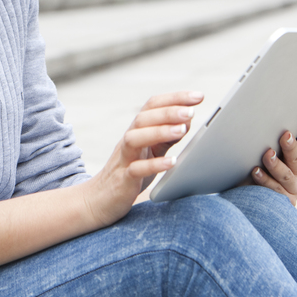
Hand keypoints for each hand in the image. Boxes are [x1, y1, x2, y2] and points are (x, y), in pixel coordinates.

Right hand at [82, 90, 202, 227]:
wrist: (98, 200)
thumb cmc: (129, 173)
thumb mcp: (150, 151)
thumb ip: (166, 136)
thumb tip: (187, 119)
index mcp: (137, 131)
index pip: (152, 106)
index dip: (174, 98)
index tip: (198, 96)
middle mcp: (128, 141)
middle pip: (143, 118)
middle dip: (168, 112)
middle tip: (191, 110)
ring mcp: (123, 159)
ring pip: (134, 138)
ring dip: (159, 132)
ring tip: (182, 130)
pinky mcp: (122, 180)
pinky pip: (136, 169)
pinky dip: (154, 165)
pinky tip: (172, 163)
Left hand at [250, 112, 296, 204]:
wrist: (246, 196)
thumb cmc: (255, 165)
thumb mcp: (263, 150)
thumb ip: (267, 138)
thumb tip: (260, 116)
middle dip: (291, 146)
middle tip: (285, 135)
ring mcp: (293, 187)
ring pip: (286, 175)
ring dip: (276, 164)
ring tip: (267, 155)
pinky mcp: (284, 201)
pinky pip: (274, 189)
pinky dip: (264, 180)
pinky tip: (256, 171)